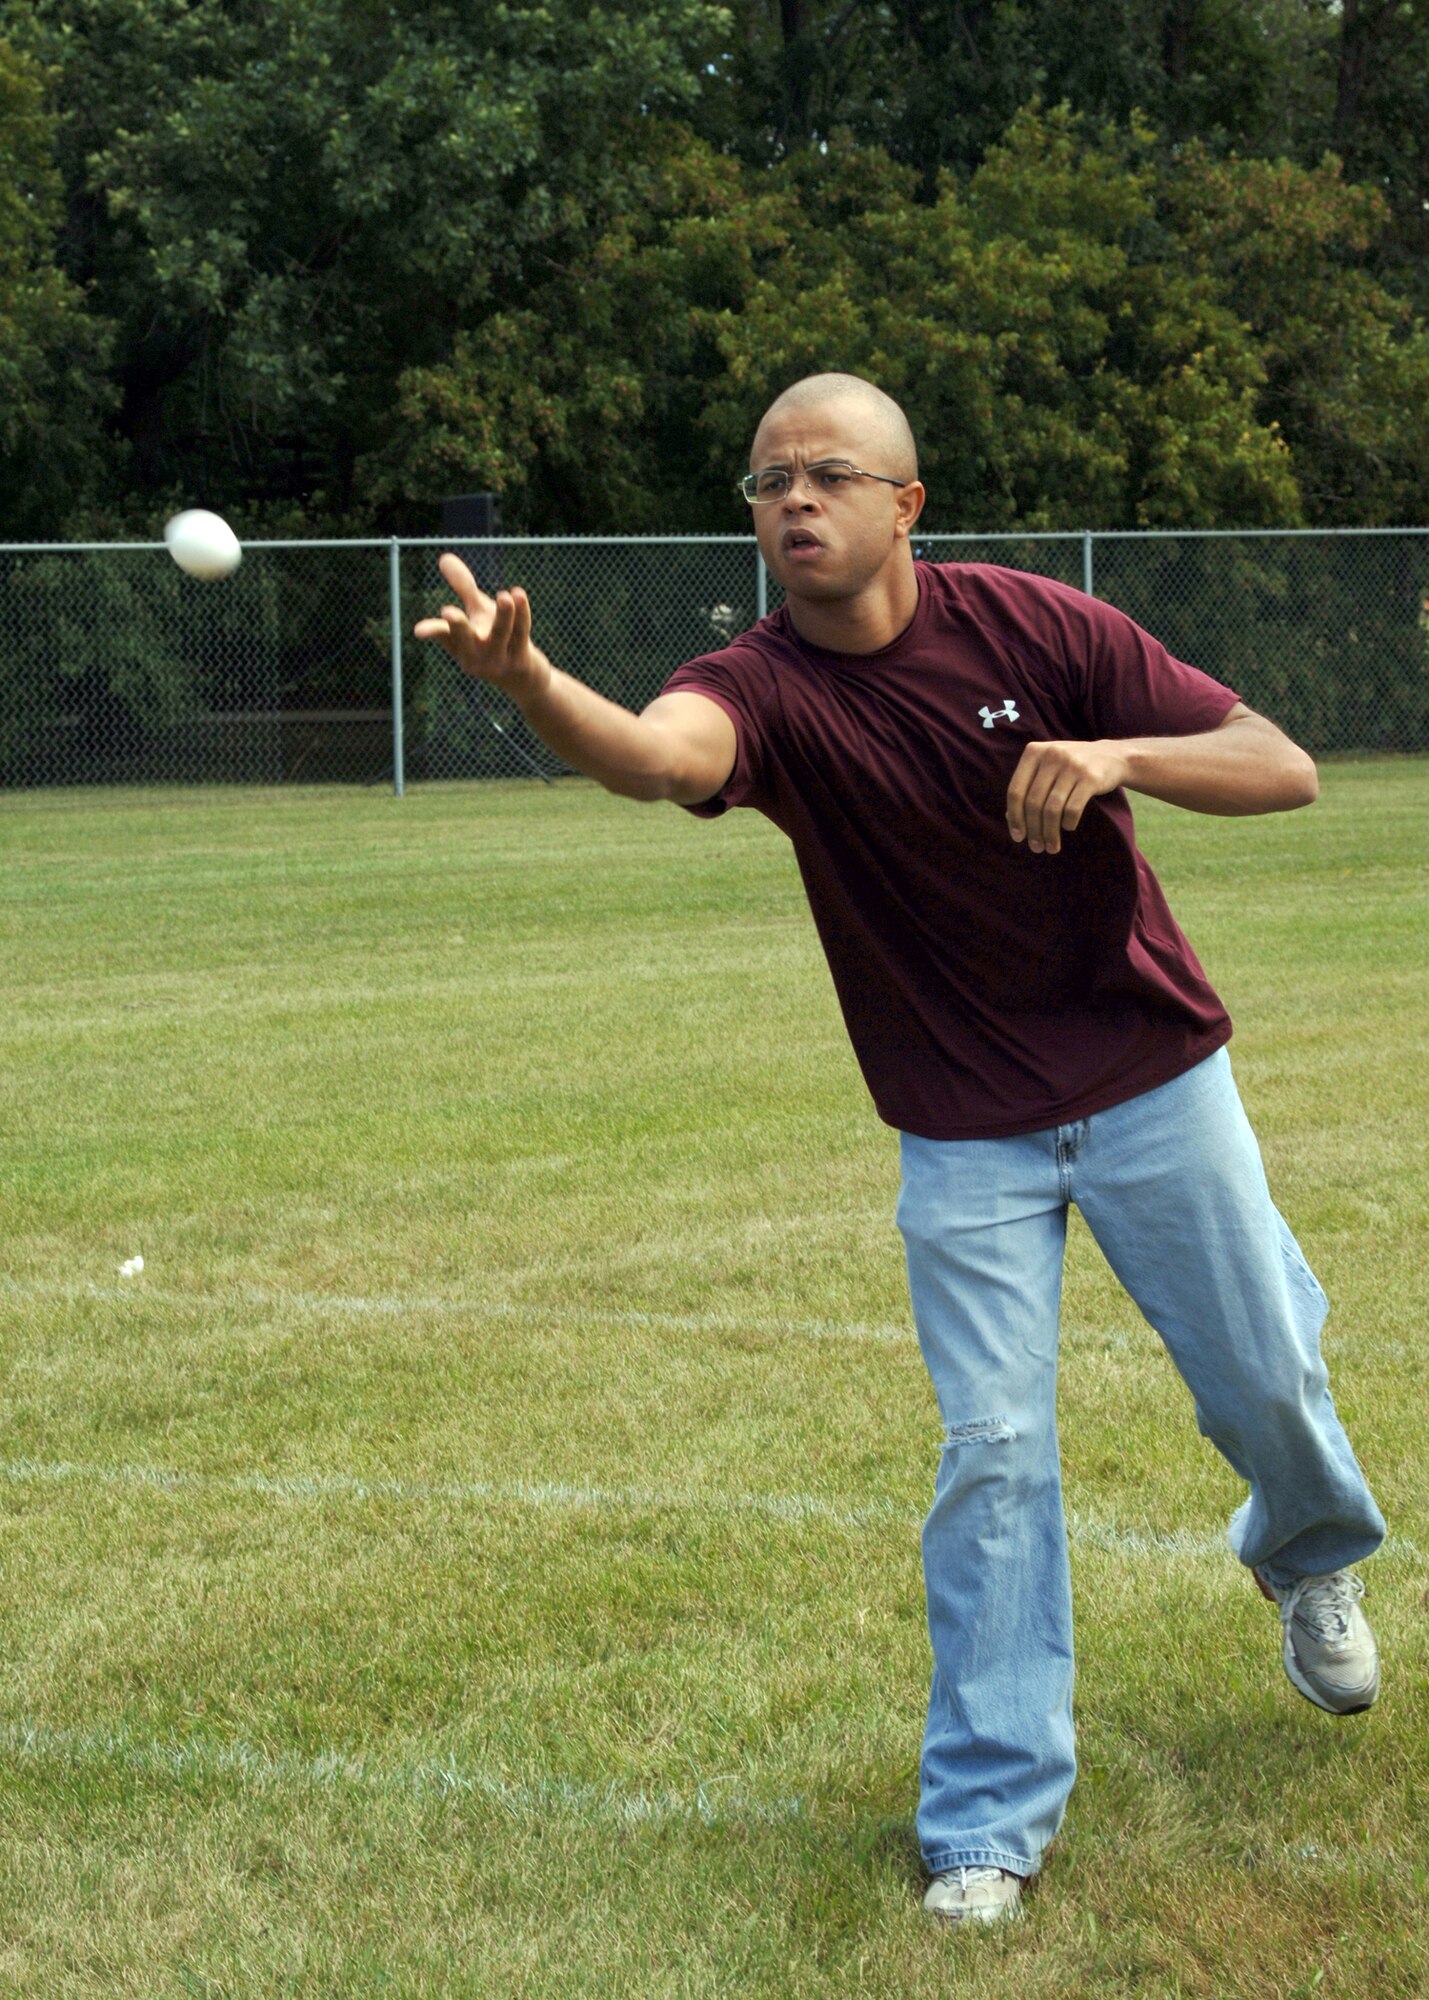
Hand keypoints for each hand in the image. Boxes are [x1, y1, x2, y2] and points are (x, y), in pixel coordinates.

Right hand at [413, 553, 551, 700]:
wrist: (524, 679)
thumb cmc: (495, 641)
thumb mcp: (478, 613)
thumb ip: (463, 587)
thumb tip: (444, 558)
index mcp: (460, 646)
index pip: (443, 635)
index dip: (432, 630)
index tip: (418, 630)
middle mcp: (475, 656)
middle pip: (466, 638)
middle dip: (458, 626)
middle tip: (448, 612)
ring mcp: (498, 660)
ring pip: (500, 634)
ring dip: (503, 615)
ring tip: (504, 596)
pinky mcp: (521, 660)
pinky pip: (521, 633)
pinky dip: (521, 615)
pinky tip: (519, 595)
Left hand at [1005, 739, 1129, 853]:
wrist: (1112, 756)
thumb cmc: (1071, 768)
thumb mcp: (1047, 768)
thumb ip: (1029, 787)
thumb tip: (1010, 817)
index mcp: (1034, 752)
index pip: (1015, 791)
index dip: (1014, 817)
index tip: (1018, 837)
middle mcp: (1051, 755)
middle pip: (1033, 802)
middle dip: (1033, 830)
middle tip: (1037, 847)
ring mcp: (1072, 765)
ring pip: (1052, 809)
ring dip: (1050, 833)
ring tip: (1052, 847)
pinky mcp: (1090, 777)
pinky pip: (1073, 809)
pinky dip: (1068, 823)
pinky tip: (1069, 827)